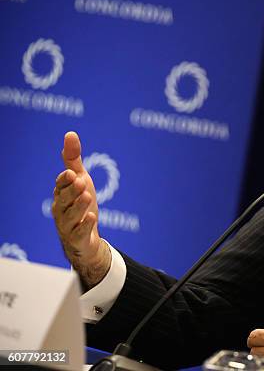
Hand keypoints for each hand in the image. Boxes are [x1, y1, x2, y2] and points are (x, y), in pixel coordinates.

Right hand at [51, 131, 109, 287]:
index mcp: (61, 194)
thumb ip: (73, 160)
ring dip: (78, 207)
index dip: (65, 180)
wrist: (87, 238)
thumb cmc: (81, 204)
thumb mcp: (80, 180)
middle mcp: (61, 210)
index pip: (61, 186)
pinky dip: (85, 226)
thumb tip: (70, 134)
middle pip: (63, 200)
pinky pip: (79, 234)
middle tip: (80, 182)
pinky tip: (92, 217)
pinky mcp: (77, 240)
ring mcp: (67, 226)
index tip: (72, 173)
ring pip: (70, 217)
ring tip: (87, 196)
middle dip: (71, 191)